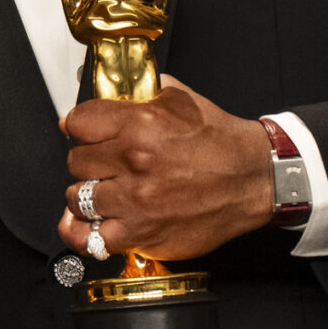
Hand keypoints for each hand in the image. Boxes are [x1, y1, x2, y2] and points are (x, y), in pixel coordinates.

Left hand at [59, 75, 274, 261]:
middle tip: (104, 163)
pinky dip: (88, 232)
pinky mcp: (141, 234)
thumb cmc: (220, 143)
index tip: (82, 131)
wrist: (252, 180)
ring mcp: (135, 201)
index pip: (77, 122)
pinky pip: (92, 238)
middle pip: (75, 160)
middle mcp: (134, 162)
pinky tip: (95, 223)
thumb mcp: (181, 99)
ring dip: (87, 195)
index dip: (78, 126)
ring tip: (105, 191)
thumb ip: (142, 93)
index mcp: (140, 124)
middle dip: (88, 159)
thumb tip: (111, 90)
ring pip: (77, 197)